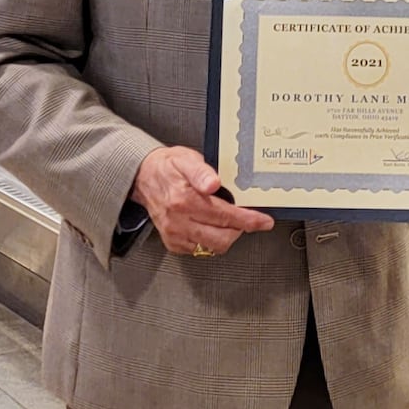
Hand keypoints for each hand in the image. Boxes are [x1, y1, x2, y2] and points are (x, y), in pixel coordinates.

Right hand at [132, 146, 273, 256]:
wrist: (143, 177)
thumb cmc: (168, 167)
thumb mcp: (186, 159)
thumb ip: (201, 171)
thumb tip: (213, 183)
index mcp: (184, 199)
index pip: (225, 215)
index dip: (249, 220)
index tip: (264, 222)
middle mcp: (178, 220)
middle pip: (222, 237)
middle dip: (240, 229)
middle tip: (248, 218)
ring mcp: (174, 234)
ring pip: (212, 248)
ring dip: (227, 236)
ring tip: (231, 222)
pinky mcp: (172, 242)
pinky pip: (199, 250)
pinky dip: (211, 241)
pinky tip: (213, 226)